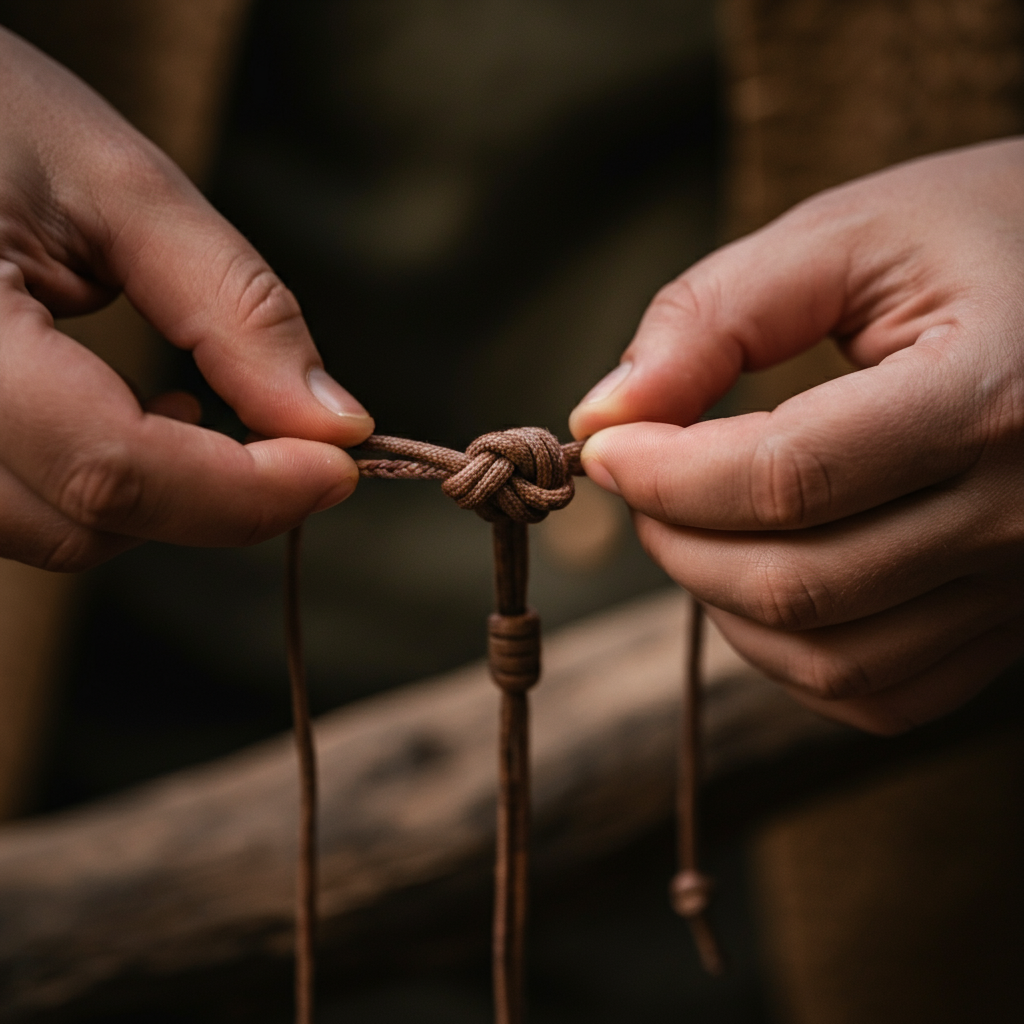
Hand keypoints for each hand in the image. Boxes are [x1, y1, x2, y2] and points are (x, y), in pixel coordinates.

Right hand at [0, 26, 372, 570]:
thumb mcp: (122, 186)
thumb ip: (237, 309)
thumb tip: (337, 423)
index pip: (112, 469)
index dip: (247, 490)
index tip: (341, 462)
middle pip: (83, 521)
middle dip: (213, 496)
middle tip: (291, 434)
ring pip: (52, 530)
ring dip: (156, 494)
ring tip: (190, 404)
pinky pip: (25, 507)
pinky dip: (101, 484)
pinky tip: (133, 415)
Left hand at [570, 138, 1023, 733]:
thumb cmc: (987, 239)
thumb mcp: (853, 234)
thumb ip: (714, 315)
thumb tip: (602, 415)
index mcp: (995, 398)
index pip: (786, 479)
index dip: (664, 473)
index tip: (603, 445)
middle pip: (797, 584)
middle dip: (676, 537)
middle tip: (637, 479)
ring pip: (830, 659)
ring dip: (720, 601)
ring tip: (690, 522)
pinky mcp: (1015, 624)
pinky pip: (880, 692)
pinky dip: (788, 653)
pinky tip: (756, 579)